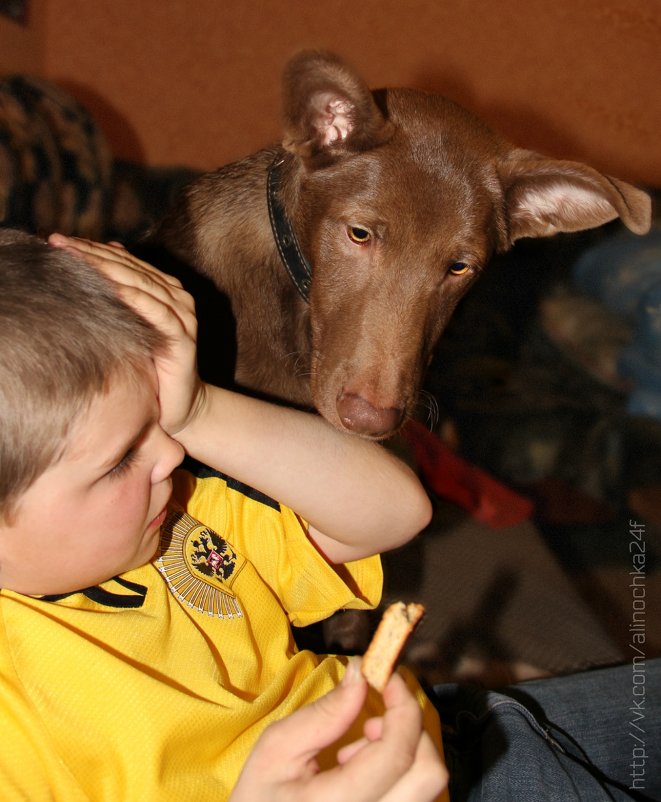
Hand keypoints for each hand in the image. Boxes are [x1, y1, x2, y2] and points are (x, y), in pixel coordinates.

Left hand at [48, 235, 202, 436]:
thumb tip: (104, 256)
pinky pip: (159, 313)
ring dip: (110, 270)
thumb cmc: (150, 369)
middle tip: (59, 242)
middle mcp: (177, 299)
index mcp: (164, 291)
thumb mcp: (132, 328)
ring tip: (78, 259)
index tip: (57, 240)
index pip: (125, 261)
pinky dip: (138, 300)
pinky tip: (116, 290)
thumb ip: (122, 296)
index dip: (92, 249)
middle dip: (93, 254)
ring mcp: (183, 318)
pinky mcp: (184, 340)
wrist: (178, 407)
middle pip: (131, 269)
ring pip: (143, 285)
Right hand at [230, 658, 447, 801]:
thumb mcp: (278, 748)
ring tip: (359, 746)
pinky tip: (363, 770)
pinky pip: (413, 795)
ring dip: (405, 752)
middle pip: (429, 774)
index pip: (396, 753)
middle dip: (412, 728)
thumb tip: (362, 672)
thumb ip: (325, 712)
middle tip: (377, 714)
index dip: (402, 705)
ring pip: (427, 785)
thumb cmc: (260, 796)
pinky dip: (399, 772)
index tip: (388, 677)